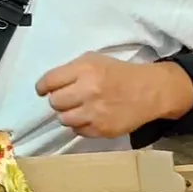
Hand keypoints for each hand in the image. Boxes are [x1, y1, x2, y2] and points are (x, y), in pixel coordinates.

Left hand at [36, 53, 191, 138]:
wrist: (150, 91)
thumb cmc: (119, 73)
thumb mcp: (94, 60)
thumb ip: (71, 71)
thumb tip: (48, 86)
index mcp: (85, 70)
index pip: (49, 81)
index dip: (42, 87)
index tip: (42, 90)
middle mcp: (88, 91)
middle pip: (54, 102)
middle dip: (59, 100)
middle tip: (68, 98)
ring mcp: (95, 113)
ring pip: (64, 119)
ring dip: (68, 114)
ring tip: (79, 109)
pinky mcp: (102, 130)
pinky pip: (78, 131)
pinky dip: (81, 125)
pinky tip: (90, 117)